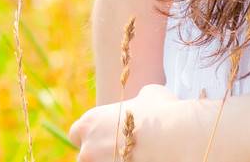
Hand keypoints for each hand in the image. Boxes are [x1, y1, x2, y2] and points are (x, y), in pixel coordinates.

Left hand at [67, 83, 192, 160]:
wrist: (174, 135)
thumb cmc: (161, 111)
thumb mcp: (148, 94)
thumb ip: (137, 100)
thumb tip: (143, 101)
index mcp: (90, 122)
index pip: (76, 134)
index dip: (90, 136)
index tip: (105, 138)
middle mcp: (88, 146)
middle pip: (85, 156)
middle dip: (98, 154)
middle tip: (119, 152)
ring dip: (109, 161)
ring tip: (132, 157)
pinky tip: (141, 160)